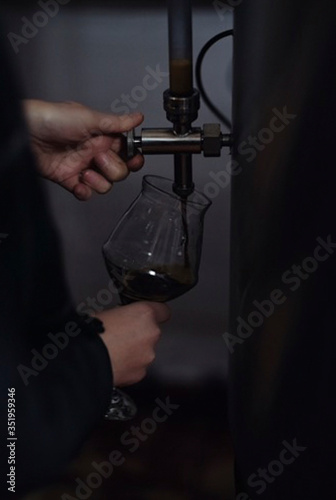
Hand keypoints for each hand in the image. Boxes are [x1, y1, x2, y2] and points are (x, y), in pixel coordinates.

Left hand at [23, 100, 143, 200]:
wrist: (27, 134)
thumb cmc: (53, 118)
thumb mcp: (89, 117)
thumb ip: (116, 122)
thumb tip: (137, 118)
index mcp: (102, 137)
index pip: (127, 152)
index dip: (133, 159)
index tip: (133, 160)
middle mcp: (94, 152)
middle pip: (120, 172)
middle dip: (113, 169)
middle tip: (98, 158)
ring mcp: (82, 167)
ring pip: (105, 185)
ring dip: (98, 182)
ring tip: (84, 171)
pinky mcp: (69, 179)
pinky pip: (86, 194)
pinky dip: (85, 192)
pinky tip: (79, 184)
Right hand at [96, 302, 170, 386]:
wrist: (84, 359)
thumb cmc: (90, 334)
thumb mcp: (106, 312)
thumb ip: (123, 315)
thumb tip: (122, 319)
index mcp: (144, 314)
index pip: (162, 310)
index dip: (155, 313)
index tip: (151, 316)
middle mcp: (151, 334)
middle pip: (151, 332)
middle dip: (138, 335)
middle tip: (118, 336)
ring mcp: (147, 355)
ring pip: (144, 351)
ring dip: (133, 351)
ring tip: (112, 351)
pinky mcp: (140, 373)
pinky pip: (137, 367)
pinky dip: (128, 366)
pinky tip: (113, 363)